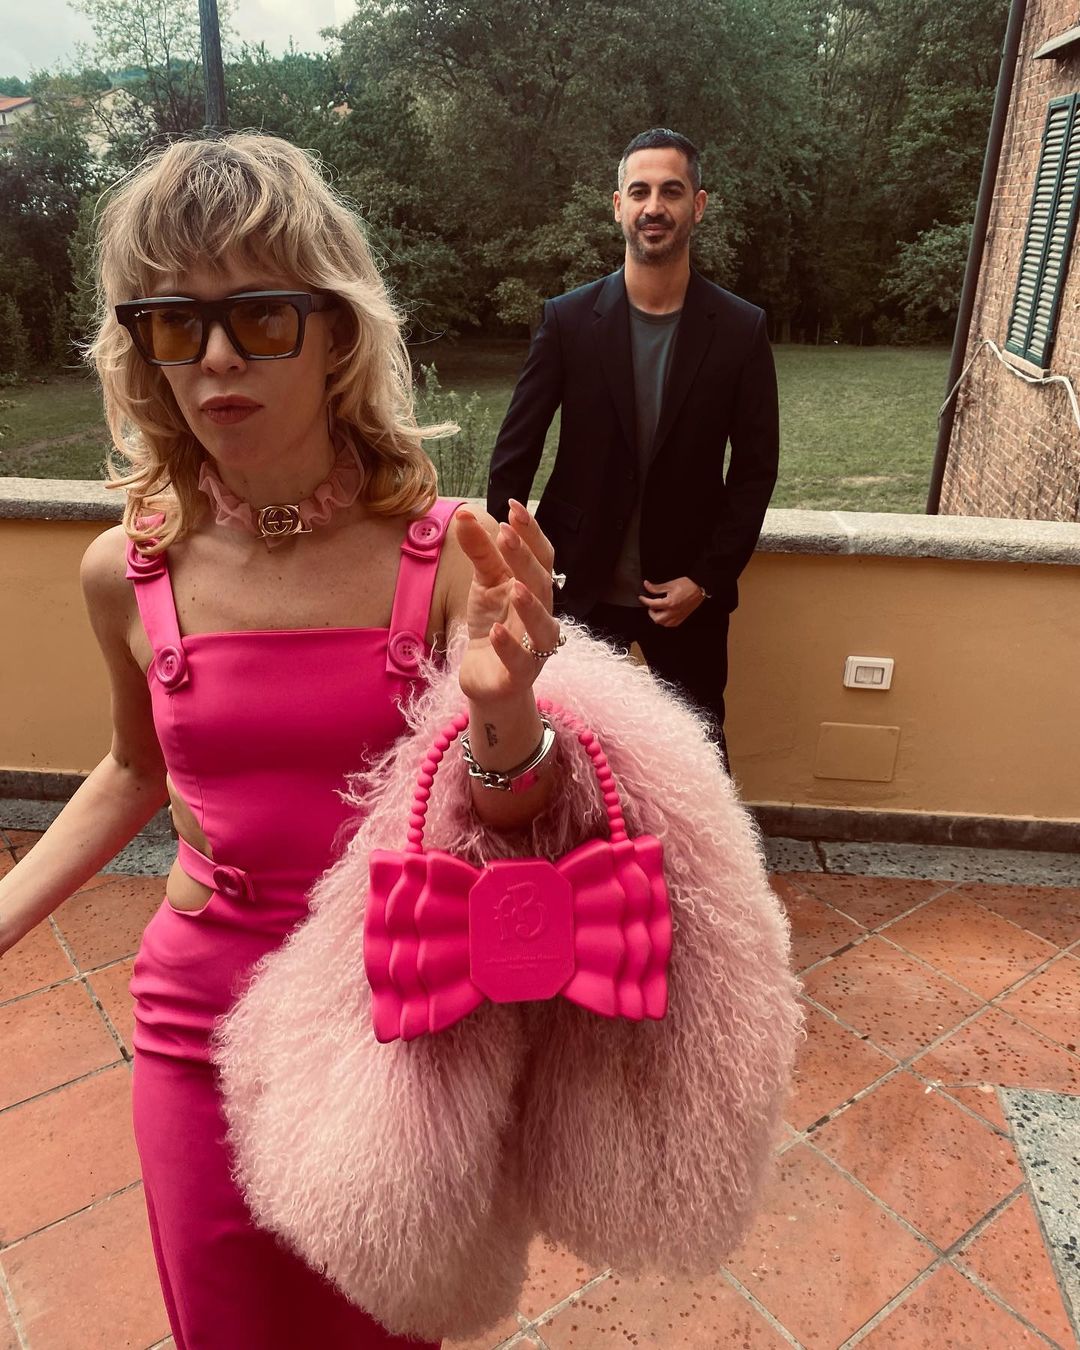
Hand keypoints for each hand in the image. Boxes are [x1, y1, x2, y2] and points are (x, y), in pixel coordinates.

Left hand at [453, 499, 561, 703]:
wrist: (487, 678)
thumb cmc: (492, 625)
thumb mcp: (483, 583)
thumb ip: (478, 550)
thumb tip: (464, 513)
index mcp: (534, 588)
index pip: (541, 556)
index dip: (531, 532)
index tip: (513, 507)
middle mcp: (541, 614)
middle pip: (542, 583)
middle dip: (526, 559)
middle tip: (506, 534)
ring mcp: (535, 645)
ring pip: (541, 623)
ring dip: (530, 604)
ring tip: (515, 587)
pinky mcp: (520, 674)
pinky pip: (519, 660)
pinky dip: (509, 646)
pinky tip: (496, 632)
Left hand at [639, 576, 704, 626]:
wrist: (700, 588)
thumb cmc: (687, 585)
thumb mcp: (670, 584)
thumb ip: (657, 588)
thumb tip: (646, 585)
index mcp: (670, 603)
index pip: (652, 604)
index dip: (644, 600)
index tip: (641, 597)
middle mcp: (674, 612)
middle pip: (657, 619)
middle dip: (651, 612)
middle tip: (652, 605)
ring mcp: (678, 616)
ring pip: (664, 623)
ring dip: (658, 618)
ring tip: (659, 609)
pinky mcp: (682, 618)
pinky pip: (671, 624)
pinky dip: (666, 621)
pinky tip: (666, 614)